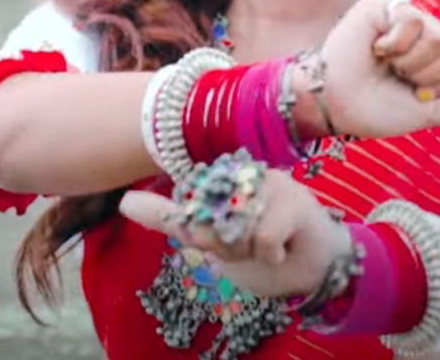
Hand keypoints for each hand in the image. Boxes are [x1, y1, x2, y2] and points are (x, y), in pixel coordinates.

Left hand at [118, 167, 345, 299]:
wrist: (315, 265)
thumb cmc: (265, 248)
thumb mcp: (214, 239)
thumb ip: (175, 219)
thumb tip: (124, 200)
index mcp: (223, 178)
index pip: (188, 203)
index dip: (199, 231)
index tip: (223, 240)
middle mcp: (245, 173)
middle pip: (206, 219)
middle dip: (224, 246)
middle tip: (249, 247)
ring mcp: (271, 182)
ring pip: (234, 228)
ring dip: (247, 251)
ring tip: (268, 247)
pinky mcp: (296, 200)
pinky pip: (263, 236)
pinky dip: (269, 254)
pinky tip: (284, 249)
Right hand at [306, 0, 439, 140]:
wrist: (336, 105)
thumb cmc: (376, 111)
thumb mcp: (430, 113)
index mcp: (438, 52)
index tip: (417, 91)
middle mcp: (425, 30)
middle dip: (425, 73)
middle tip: (396, 77)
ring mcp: (405, 15)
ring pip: (436, 34)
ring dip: (408, 61)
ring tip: (383, 64)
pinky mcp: (383, 6)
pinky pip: (412, 18)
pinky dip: (394, 43)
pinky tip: (374, 47)